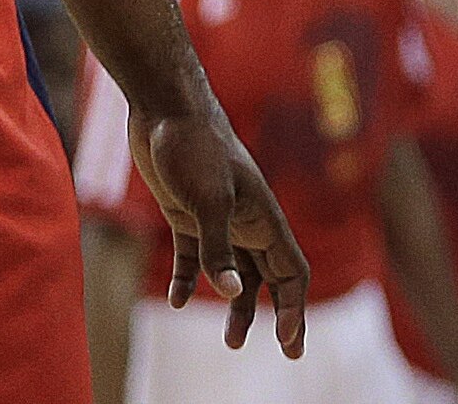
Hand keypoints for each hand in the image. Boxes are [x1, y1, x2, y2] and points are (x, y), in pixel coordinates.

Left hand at [129, 100, 308, 357]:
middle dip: (277, 314)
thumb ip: (218, 249)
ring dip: (236, 304)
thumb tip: (230, 295)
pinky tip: (176, 300)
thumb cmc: (193, 146)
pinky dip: (188, 280)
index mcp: (264, 217)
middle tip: (285, 351)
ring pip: (234, 272)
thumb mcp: (207, 200)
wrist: (163, 105)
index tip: (290, 343)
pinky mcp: (185, 212)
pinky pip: (192, 257)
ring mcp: (216, 217)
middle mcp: (245, 221)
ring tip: (230, 340)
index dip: (295, 309)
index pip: (292, 272)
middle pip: (270, 277)